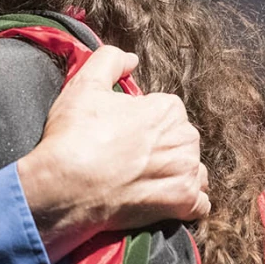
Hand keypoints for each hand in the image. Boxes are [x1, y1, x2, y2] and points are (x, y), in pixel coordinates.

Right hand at [17, 45, 209, 261]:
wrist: (65, 186)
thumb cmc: (74, 135)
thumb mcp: (84, 84)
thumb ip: (110, 60)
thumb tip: (130, 59)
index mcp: (168, 109)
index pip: (166, 111)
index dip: (142, 121)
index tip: (121, 132)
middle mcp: (186, 139)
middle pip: (180, 140)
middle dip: (160, 147)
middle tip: (127, 157)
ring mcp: (187, 173)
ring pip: (192, 170)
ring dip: (175, 173)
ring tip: (143, 179)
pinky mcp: (183, 203)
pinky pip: (199, 204)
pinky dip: (184, 202)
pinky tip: (161, 199)